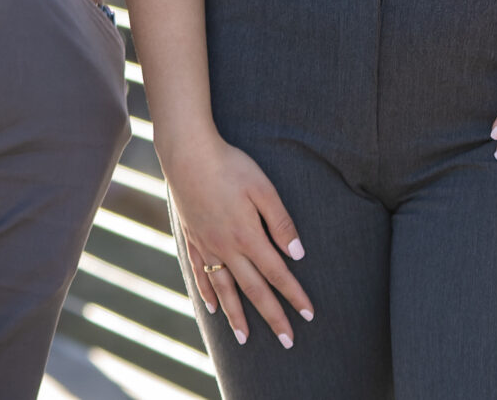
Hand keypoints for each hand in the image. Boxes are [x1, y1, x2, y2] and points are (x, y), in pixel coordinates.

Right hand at [157, 129, 312, 349]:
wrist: (187, 154)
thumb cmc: (231, 166)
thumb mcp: (263, 188)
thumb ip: (281, 221)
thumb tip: (297, 254)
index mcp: (248, 237)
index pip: (278, 274)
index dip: (295, 295)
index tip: (309, 315)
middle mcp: (227, 249)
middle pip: (254, 291)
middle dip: (273, 317)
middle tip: (288, 341)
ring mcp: (207, 246)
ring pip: (225, 290)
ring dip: (237, 316)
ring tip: (245, 339)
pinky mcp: (192, 239)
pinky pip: (201, 275)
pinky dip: (208, 295)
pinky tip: (214, 310)